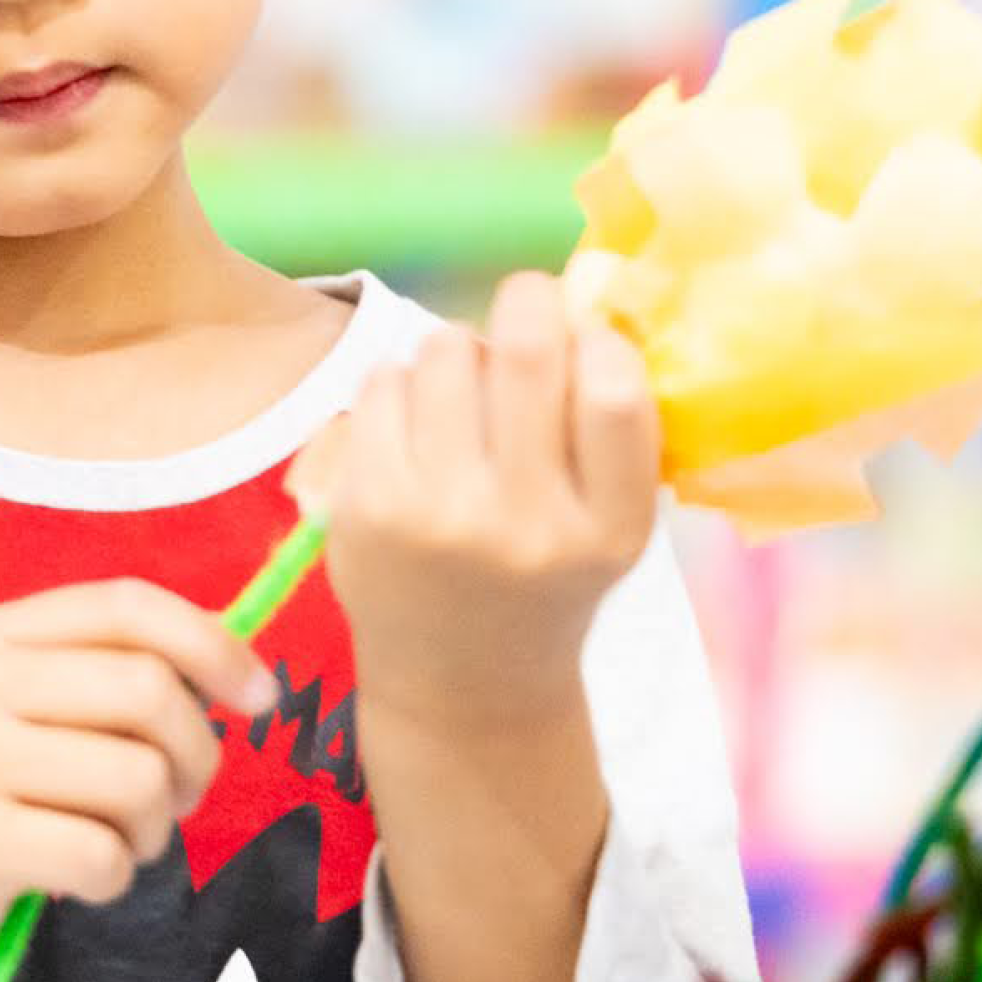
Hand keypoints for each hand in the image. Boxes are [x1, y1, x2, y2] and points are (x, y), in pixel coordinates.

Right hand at [0, 579, 279, 981]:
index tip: (260, 697)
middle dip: (195, 756)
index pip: (127, 605)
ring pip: (137, 775)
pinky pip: (101, 852)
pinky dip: (112, 878)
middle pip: (147, 690)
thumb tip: (236, 672)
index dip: (211, 644)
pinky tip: (75, 882)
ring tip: (114, 845)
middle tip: (178, 802)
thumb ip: (107, 683)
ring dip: (152, 828)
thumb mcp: (26, 722)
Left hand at [286, 270, 659, 735]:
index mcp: (607, 529)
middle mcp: (524, 525)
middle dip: (526, 304)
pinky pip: (384, 380)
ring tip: (463, 391)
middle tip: (525, 309)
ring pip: (445, 350)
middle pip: (523, 351)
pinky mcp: (366, 505)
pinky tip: (415, 423)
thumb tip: (587, 299)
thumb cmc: (545, 576)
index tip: (587, 341)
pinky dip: (402, 381)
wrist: (460, 682)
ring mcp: (437, 516)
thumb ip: (610, 427)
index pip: (615, 390)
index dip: (599, 339)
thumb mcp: (608, 524)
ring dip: (457, 349)